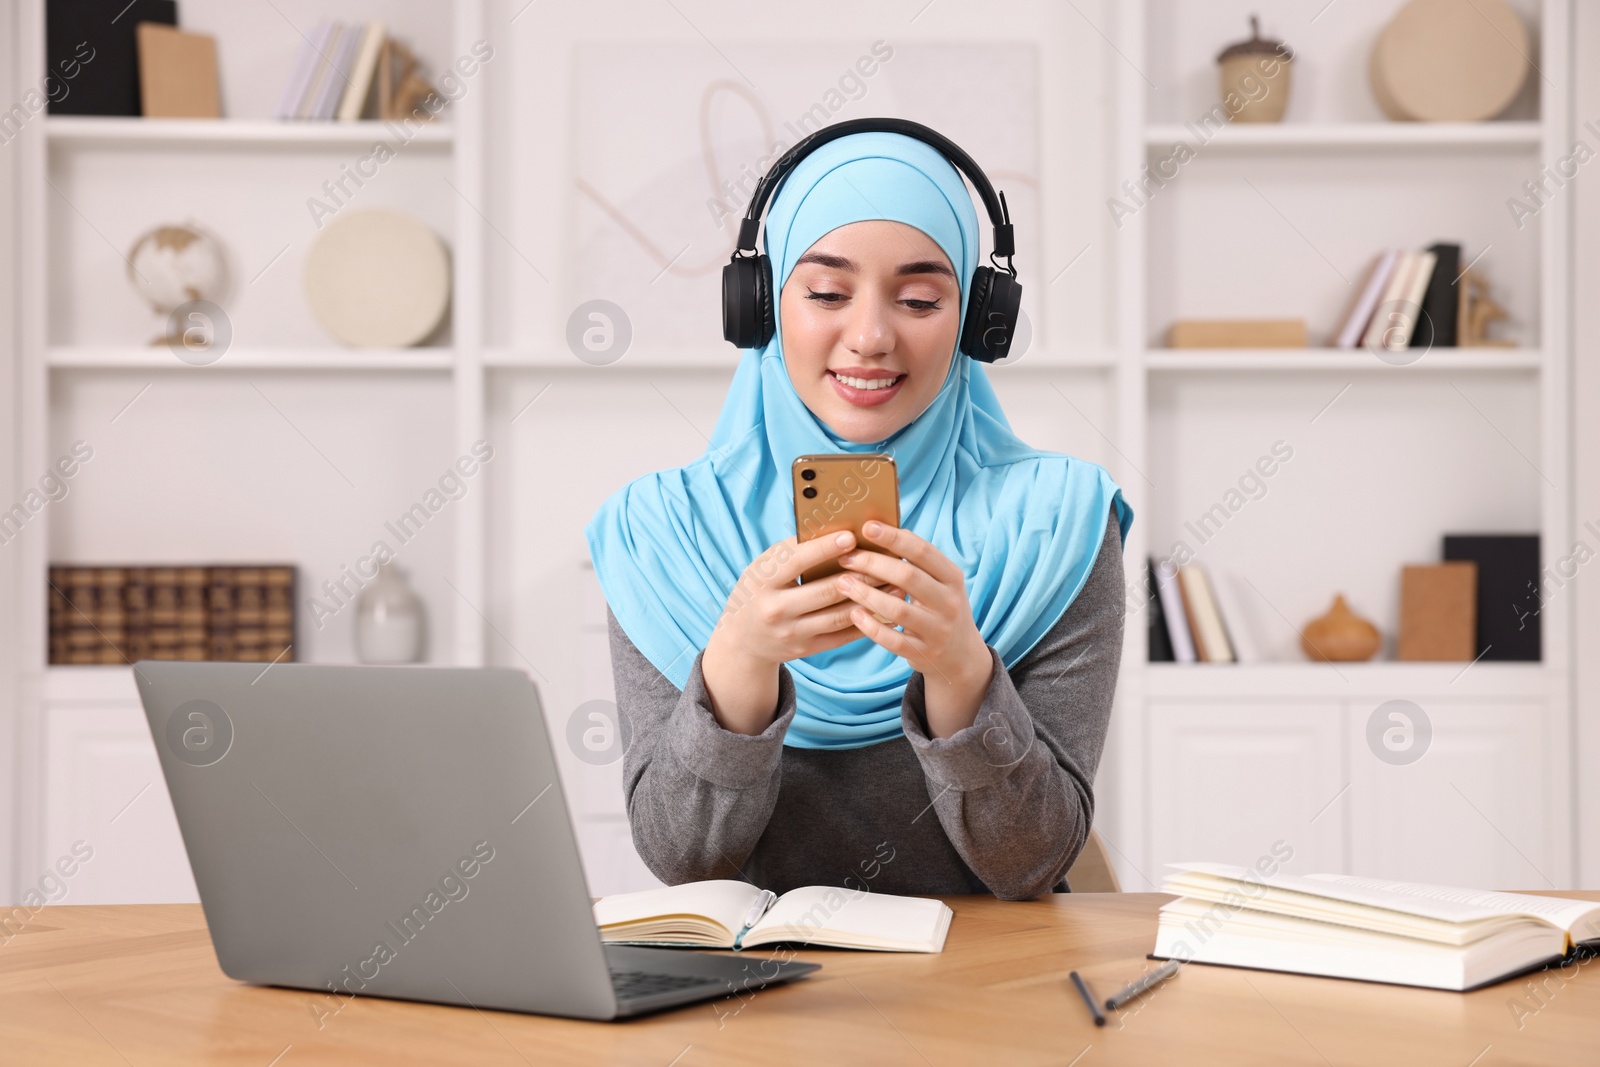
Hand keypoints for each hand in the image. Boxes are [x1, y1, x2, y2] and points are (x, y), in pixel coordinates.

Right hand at [700, 530, 899, 735]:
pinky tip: (885, 606)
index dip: (825, 548)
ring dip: (872, 598)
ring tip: (896, 583)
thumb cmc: (759, 590)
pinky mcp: (807, 649)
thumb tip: (836, 531)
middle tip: (887, 560)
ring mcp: (793, 633)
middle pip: (826, 591)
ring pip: (840, 615)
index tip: (851, 536)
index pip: (797, 562)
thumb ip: (793, 552)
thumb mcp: (764, 568)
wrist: (742, 639)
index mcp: (763, 582)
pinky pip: (843, 635)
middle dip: (861, 574)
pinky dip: (867, 620)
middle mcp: (776, 610)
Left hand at [835, 520, 994, 736]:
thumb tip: (878, 530)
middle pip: (907, 576)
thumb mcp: (940, 583)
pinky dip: (871, 627)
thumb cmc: (940, 608)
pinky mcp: (924, 653)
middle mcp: (949, 602)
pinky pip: (893, 640)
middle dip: (872, 564)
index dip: (893, 537)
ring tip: (842, 583)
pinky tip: (854, 614)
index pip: (922, 551)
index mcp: (952, 577)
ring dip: (866, 594)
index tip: (867, 526)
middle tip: (846, 557)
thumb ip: (917, 563)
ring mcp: (938, 630)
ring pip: (898, 609)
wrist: (961, 655)